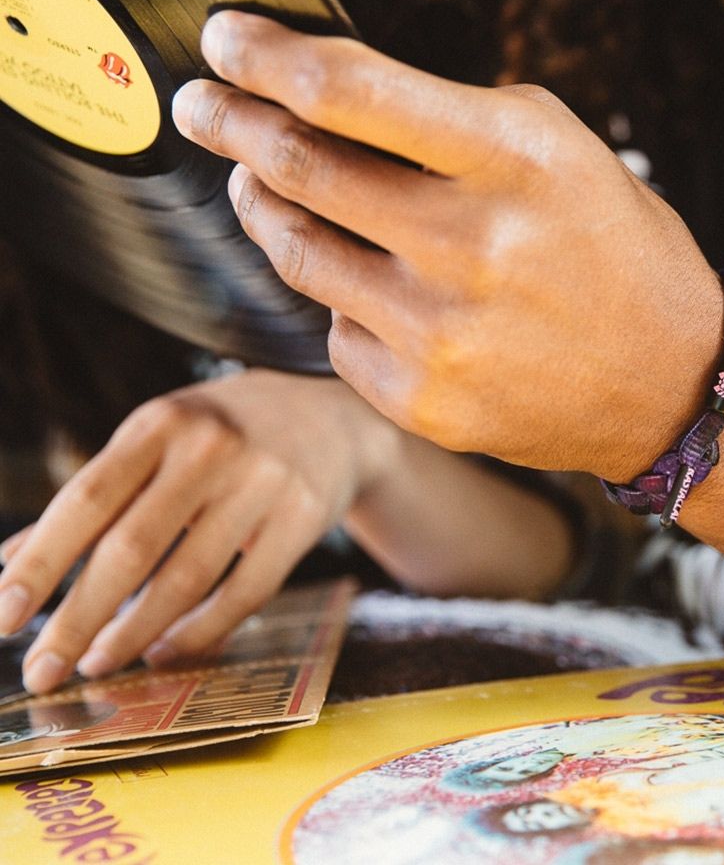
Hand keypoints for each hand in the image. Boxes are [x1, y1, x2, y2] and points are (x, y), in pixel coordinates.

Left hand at [0, 369, 397, 692]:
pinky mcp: (304, 518)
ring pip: (187, 579)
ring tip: (96, 665)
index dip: (41, 561)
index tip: (2, 616)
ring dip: (132, 634)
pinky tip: (162, 650)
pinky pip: (244, 593)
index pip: (88, 498)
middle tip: (41, 669)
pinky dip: (198, 632)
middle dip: (78, 618)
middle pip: (133, 548)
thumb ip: (93, 496)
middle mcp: (213, 447)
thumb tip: (7, 562)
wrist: (331, 416)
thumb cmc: (223, 431)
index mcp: (163, 422)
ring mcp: (264, 482)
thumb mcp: (158, 439)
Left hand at [173, 12, 723, 480]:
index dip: (263, 57)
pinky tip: (369, 282)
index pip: (346, 90)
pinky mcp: (420, 400)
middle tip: (201, 106)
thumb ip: (450, 117)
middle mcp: (469, 246)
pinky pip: (333, 328)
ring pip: (294, 250)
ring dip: (262, 203)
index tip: (223, 40)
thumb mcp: (561, 149)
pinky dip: (337, 293)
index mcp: (511, 159)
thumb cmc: (616, 249)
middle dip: (229, 123)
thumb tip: (325, 97)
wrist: (669, 383)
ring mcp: (438, 334)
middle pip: (295, 166)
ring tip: (258, 181)